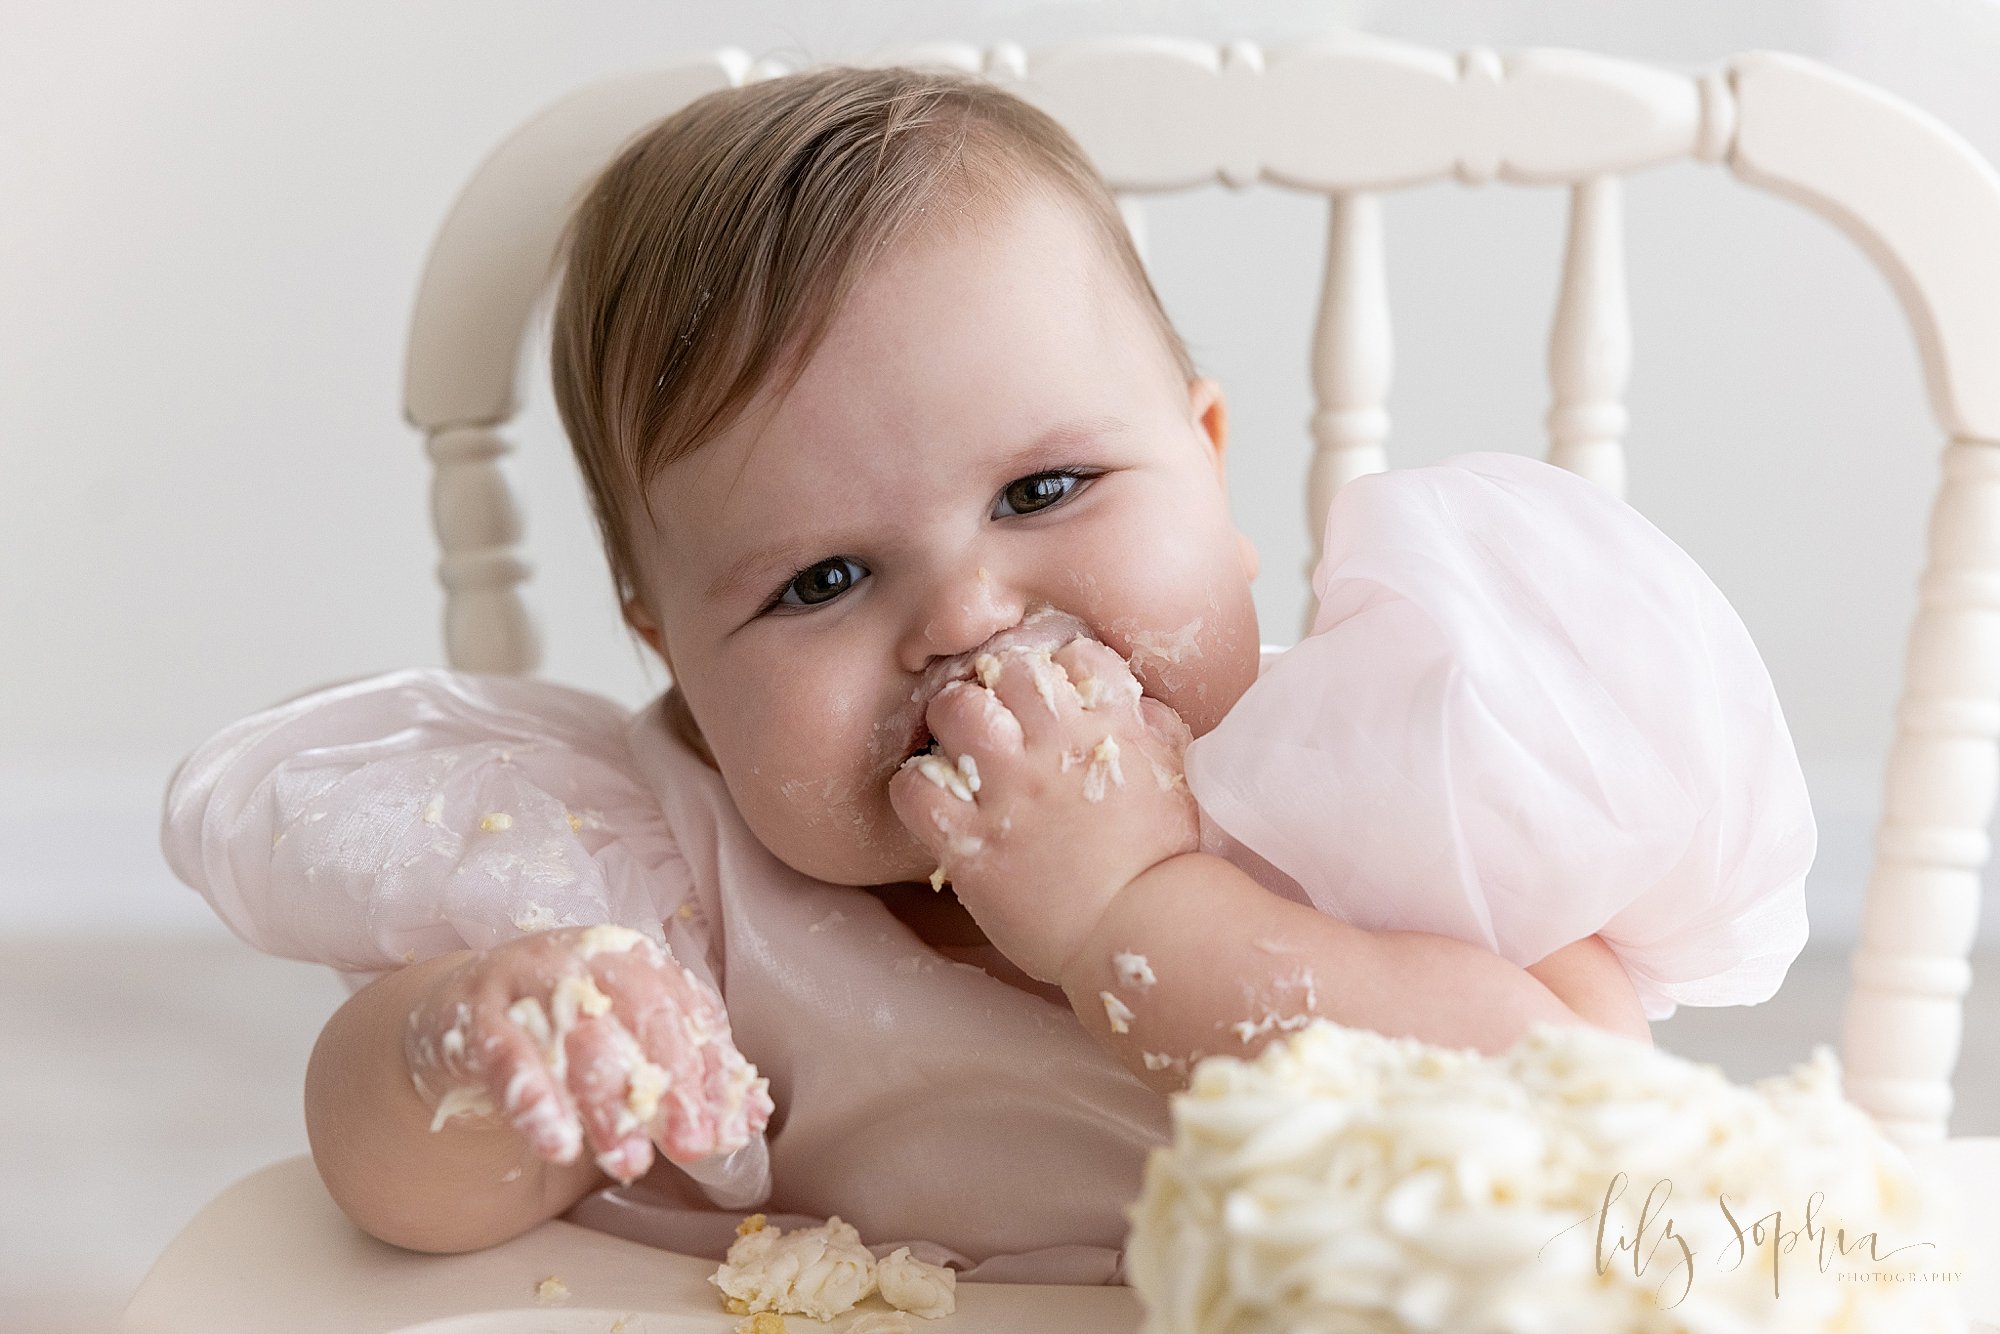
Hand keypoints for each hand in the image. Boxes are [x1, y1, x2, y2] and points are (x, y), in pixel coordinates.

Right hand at [403, 924, 772, 1183]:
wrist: (463, 1013)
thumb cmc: (566, 1034)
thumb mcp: (630, 1046)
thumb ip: (688, 1077)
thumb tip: (750, 1120)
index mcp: (636, 961)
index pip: (687, 1014)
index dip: (713, 1072)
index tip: (732, 1129)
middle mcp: (588, 960)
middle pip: (642, 1018)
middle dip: (672, 1086)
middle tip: (693, 1146)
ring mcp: (529, 979)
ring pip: (579, 1040)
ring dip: (608, 1106)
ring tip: (629, 1162)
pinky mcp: (475, 1013)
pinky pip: (505, 1054)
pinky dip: (532, 1097)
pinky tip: (556, 1141)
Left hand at [889, 634, 1198, 982]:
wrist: (1141, 932)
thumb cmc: (1165, 862)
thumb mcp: (1178, 778)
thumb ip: (1156, 729)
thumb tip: (1134, 703)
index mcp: (1111, 725)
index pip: (1076, 655)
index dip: (1061, 672)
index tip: (1055, 701)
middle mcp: (1056, 745)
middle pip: (1007, 668)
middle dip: (999, 686)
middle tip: (998, 720)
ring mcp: (1009, 792)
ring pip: (954, 711)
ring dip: (952, 724)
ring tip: (961, 752)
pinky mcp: (971, 841)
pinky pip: (915, 788)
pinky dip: (916, 789)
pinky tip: (936, 803)